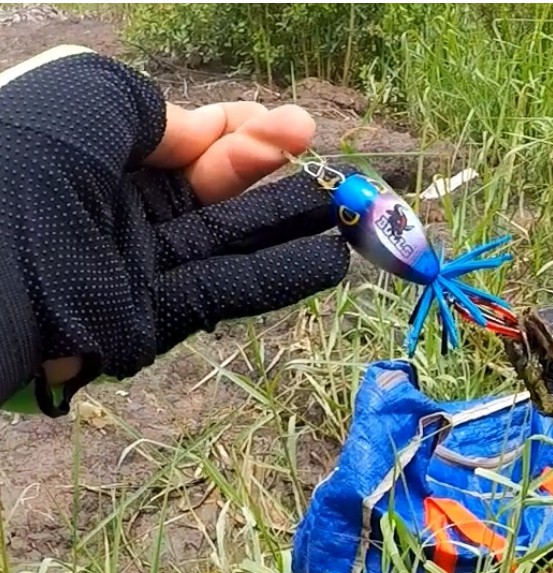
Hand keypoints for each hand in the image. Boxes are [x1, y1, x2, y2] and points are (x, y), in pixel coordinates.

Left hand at [0, 45, 351, 416]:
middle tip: (322, 156)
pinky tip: (328, 261)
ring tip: (345, 209)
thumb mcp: (87, 95)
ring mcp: (138, 268)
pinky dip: (279, 277)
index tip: (291, 124)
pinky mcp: (152, 320)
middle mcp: (122, 209)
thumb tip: (200, 132)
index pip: (183, 138)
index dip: (237, 128)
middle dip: (267, 168)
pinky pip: (224, 292)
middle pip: (212, 187)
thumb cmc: (27, 165)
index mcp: (100, 152)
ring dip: (287, 225)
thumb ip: (153, 108)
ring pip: (227, 241)